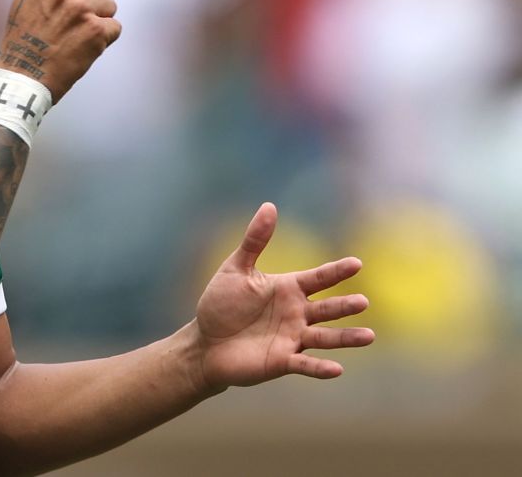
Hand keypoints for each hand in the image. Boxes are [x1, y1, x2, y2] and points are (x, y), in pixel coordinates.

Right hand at [0, 0, 130, 102]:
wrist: (21, 76)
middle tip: (71, 23)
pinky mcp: (96, 28)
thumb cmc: (24, 40)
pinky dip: (103, 42)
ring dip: (98, 24)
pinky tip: (81, 50)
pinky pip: (115, 29)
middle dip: (97, 0)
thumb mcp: (28, 0)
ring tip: (72, 39)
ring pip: (110, 7)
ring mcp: (82, 6)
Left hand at [194, 202, 374, 388]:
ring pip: (325, 338)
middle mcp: (297, 313)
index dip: (336, 271)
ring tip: (369, 336)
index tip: (356, 263)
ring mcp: (292, 338)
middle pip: (327, 309)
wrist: (205, 341)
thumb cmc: (220, 303)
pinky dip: (320, 368)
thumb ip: (255, 241)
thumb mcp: (235, 268)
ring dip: (346, 338)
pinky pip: (305, 365)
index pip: (318, 278)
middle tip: (363, 301)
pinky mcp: (283, 361)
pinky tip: (337, 369)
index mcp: (288, 289)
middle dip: (345, 305)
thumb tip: (269, 205)